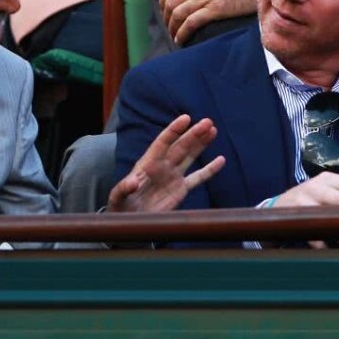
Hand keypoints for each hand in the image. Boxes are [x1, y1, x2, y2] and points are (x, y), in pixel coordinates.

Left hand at [107, 115, 225, 212]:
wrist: (129, 220)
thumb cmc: (120, 206)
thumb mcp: (118, 197)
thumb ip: (123, 189)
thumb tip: (132, 182)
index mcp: (147, 163)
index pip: (162, 142)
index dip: (174, 130)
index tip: (186, 118)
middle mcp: (162, 167)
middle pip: (180, 146)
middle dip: (193, 134)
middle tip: (207, 121)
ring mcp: (173, 177)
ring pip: (190, 156)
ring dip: (201, 144)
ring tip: (212, 129)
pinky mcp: (180, 190)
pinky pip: (197, 178)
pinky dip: (209, 170)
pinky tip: (221, 160)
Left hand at [160, 0, 265, 44]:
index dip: (163, 3)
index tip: (165, 12)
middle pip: (171, 3)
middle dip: (166, 18)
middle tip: (169, 27)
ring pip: (179, 14)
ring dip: (173, 28)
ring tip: (174, 36)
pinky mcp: (216, 9)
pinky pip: (191, 23)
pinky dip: (182, 33)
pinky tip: (181, 40)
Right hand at [272, 172, 338, 248]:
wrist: (278, 205)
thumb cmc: (310, 196)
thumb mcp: (328, 186)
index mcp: (327, 179)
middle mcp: (315, 187)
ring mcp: (304, 201)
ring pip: (326, 215)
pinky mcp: (294, 216)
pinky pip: (312, 232)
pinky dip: (321, 241)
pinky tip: (327, 246)